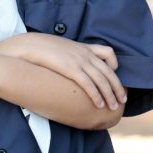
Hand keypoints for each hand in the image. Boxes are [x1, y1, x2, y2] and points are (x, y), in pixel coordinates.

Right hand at [0, 33, 125, 110]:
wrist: (29, 46)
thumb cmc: (41, 48)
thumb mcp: (61, 48)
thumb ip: (70, 55)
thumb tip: (71, 65)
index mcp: (83, 46)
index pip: (109, 53)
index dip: (115, 67)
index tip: (115, 78)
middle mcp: (84, 53)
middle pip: (109, 70)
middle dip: (117, 86)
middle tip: (122, 99)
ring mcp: (79, 60)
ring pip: (102, 79)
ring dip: (110, 94)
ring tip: (113, 106)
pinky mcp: (71, 69)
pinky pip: (89, 84)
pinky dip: (96, 95)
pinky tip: (99, 104)